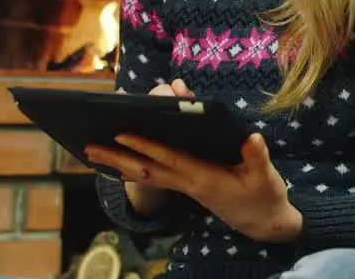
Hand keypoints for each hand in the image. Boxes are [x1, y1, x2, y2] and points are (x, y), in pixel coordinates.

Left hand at [86, 82, 302, 242]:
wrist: (262, 222)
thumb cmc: (263, 195)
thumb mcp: (265, 175)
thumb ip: (257, 156)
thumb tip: (250, 137)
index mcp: (204, 178)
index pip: (169, 159)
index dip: (146, 146)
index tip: (123, 133)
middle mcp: (188, 183)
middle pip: (146, 170)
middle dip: (117, 157)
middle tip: (89, 146)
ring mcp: (185, 186)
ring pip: (145, 174)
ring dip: (117, 163)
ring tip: (93, 152)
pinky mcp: (187, 186)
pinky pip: (155, 177)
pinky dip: (133, 170)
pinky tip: (117, 165)